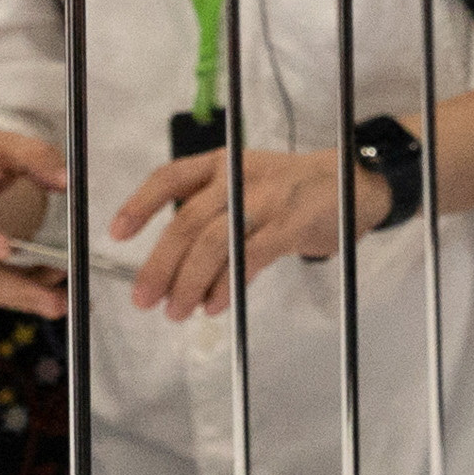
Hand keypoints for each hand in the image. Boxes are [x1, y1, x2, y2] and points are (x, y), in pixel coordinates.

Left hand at [101, 140, 392, 318]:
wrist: (357, 184)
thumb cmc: (294, 192)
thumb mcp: (249, 188)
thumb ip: (216, 221)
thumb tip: (178, 278)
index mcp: (222, 163)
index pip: (170, 176)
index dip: (140, 204)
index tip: (116, 235)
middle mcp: (239, 175)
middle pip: (187, 220)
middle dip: (159, 264)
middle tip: (143, 300)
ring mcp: (266, 198)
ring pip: (213, 240)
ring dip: (188, 281)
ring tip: (175, 311)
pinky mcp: (291, 223)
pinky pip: (249, 256)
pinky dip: (227, 284)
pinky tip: (214, 305)